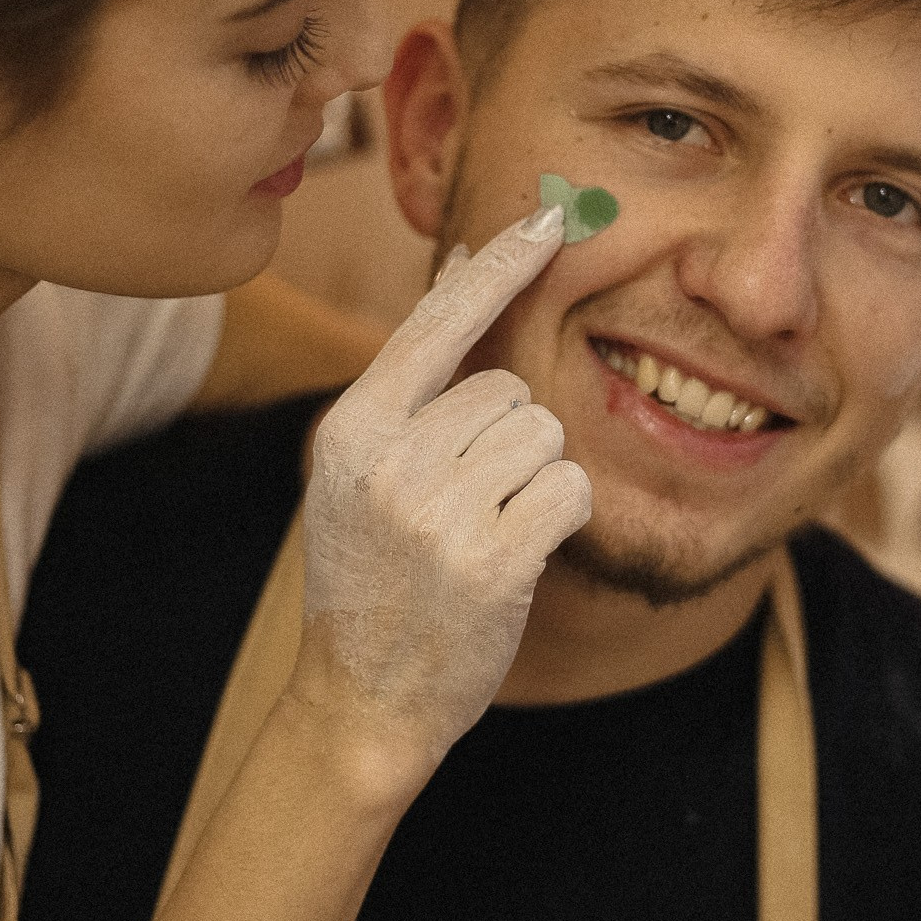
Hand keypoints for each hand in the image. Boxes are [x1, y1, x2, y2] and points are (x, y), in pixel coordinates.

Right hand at [288, 202, 590, 781]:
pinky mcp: (493, 559)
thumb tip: (466, 269)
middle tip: (461, 513)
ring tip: (479, 537)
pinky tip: (513, 559)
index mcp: (351, 429)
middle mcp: (389, 459)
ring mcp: (438, 511)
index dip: (498, 266)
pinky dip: (557, 519)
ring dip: (532, 482)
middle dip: (507, 443)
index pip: (436, 321)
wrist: (360, 704)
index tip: (548, 216)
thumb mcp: (361, 476)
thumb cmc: (376, 581)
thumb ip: (411, 388)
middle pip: (508, 390)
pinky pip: (569, 487)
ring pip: (544, 434)